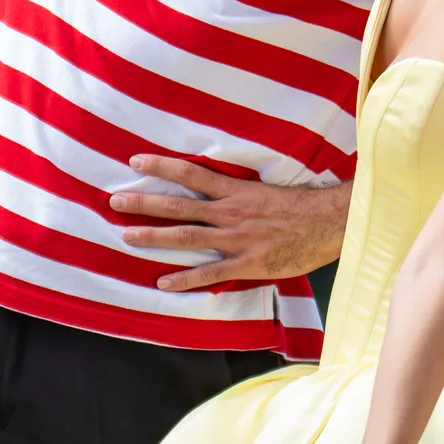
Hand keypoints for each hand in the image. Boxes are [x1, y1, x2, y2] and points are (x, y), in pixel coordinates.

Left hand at [111, 156, 348, 290]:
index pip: (191, 173)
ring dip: (154, 236)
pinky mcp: (247, 263)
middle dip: (145, 203)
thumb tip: (212, 188)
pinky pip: (210, 273)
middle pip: (179, 205)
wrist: (329, 223)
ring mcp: (236, 239)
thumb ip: (237, 192)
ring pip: (187, 237)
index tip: (135, 161)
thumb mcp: (265, 190)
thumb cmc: (300, 207)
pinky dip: (185, 279)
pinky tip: (162, 282)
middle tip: (115, 201)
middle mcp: (230, 212)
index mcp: (235, 191)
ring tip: (125, 236)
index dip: (162, 166)